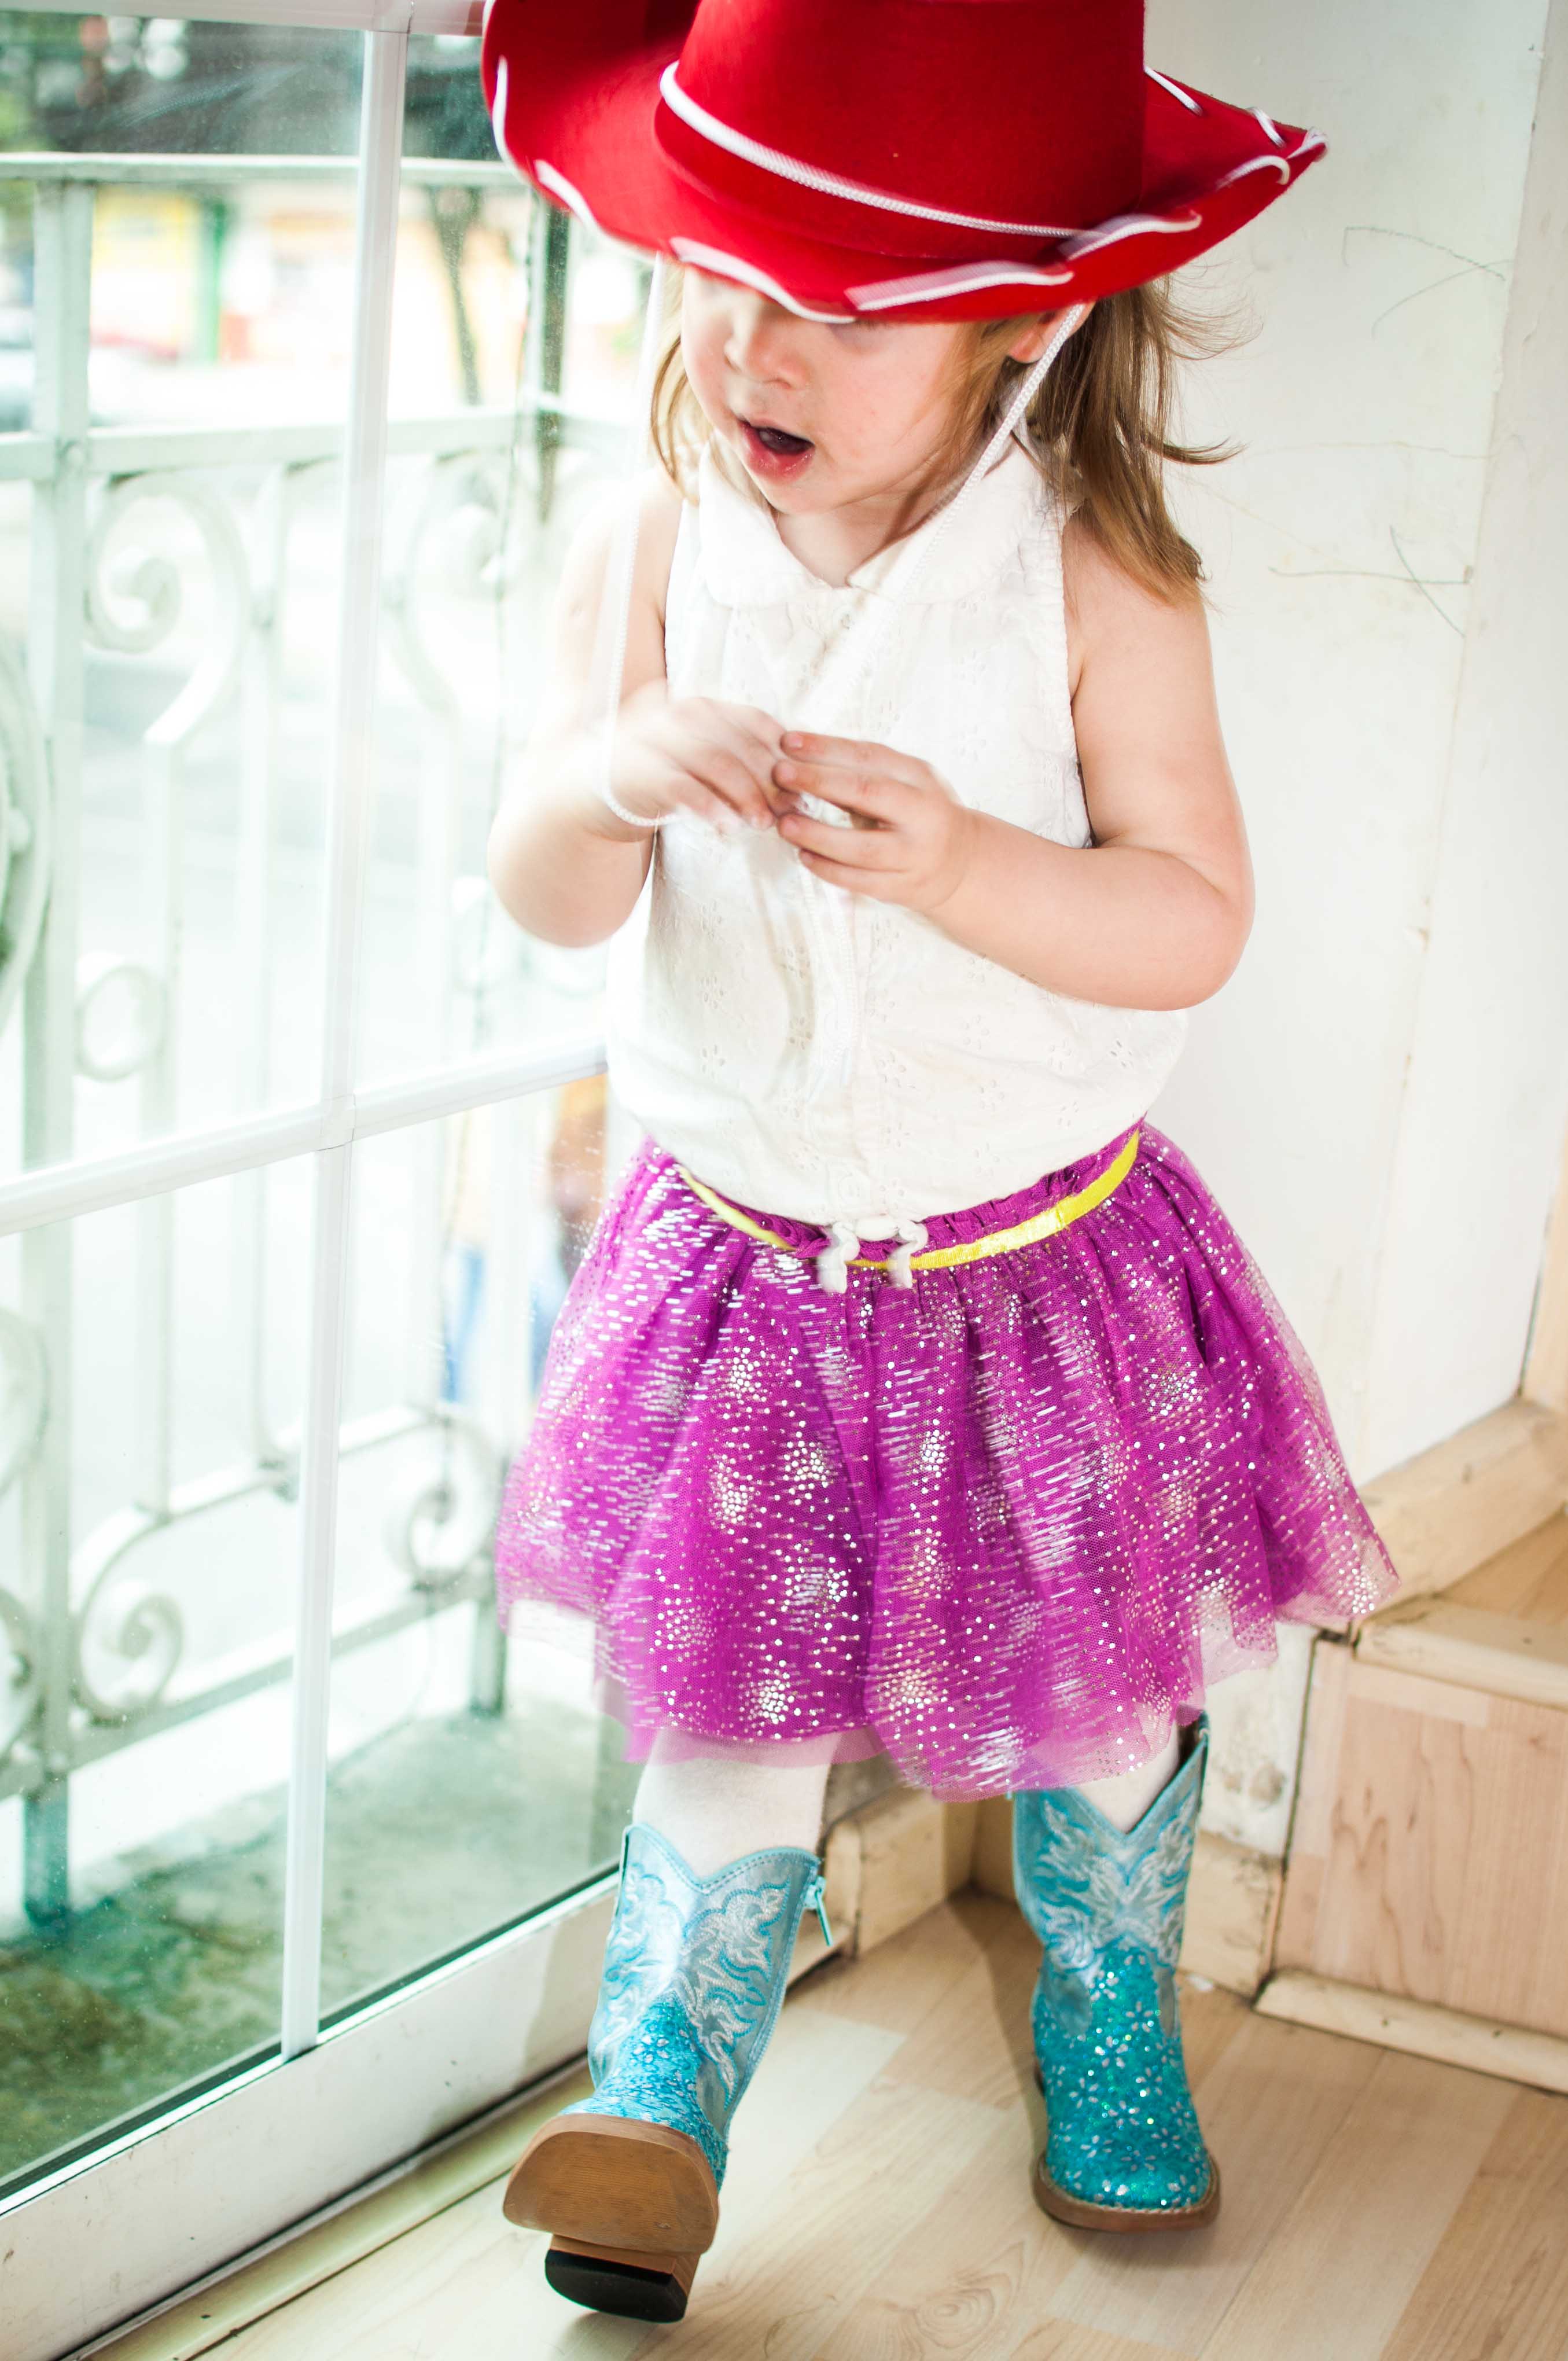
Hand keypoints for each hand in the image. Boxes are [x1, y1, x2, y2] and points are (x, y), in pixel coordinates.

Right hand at [587, 685, 786, 837]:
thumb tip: (789, 778)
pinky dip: (709, 807)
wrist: (584, 792)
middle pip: (737, 742)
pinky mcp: (637, 771)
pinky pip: (682, 787)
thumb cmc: (652, 779)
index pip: (749, 719)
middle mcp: (675, 715)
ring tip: (764, 824)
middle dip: (770, 779)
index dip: (780, 750)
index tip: (800, 781)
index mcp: (695, 707)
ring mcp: (654, 740)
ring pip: (714, 761)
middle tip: (792, 809)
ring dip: (746, 795)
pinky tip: (728, 828)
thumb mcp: (693, 759)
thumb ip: (731, 757)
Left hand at [773, 732, 974, 910]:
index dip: (826, 748)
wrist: (960, 862)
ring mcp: (915, 854)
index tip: (788, 741)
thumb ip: (860, 772)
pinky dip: (828, 869)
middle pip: (868, 793)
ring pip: (862, 847)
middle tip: (779, 774)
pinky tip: (804, 856)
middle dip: (819, 781)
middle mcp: (922, 814)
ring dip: (818, 835)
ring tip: (785, 824)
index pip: (869, 756)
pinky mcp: (903, 887)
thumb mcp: (902, 783)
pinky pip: (860, 880)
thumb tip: (800, 755)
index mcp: (919, 778)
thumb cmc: (916, 814)